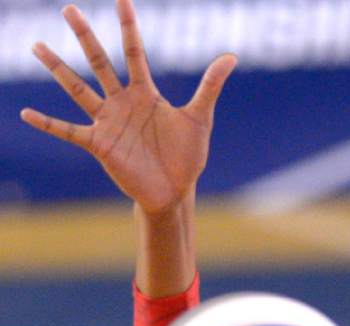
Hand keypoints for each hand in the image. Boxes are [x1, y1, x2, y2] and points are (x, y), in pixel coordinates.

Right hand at [20, 0, 235, 213]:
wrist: (175, 192)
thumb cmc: (187, 156)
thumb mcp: (200, 118)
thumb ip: (210, 86)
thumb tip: (232, 56)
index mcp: (145, 93)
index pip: (134, 52)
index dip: (128, 27)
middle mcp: (123, 103)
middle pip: (100, 62)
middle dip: (85, 36)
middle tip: (69, 8)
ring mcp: (108, 122)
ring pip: (78, 89)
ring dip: (58, 69)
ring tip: (37, 46)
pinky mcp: (99, 145)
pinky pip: (69, 131)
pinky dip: (48, 123)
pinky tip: (26, 114)